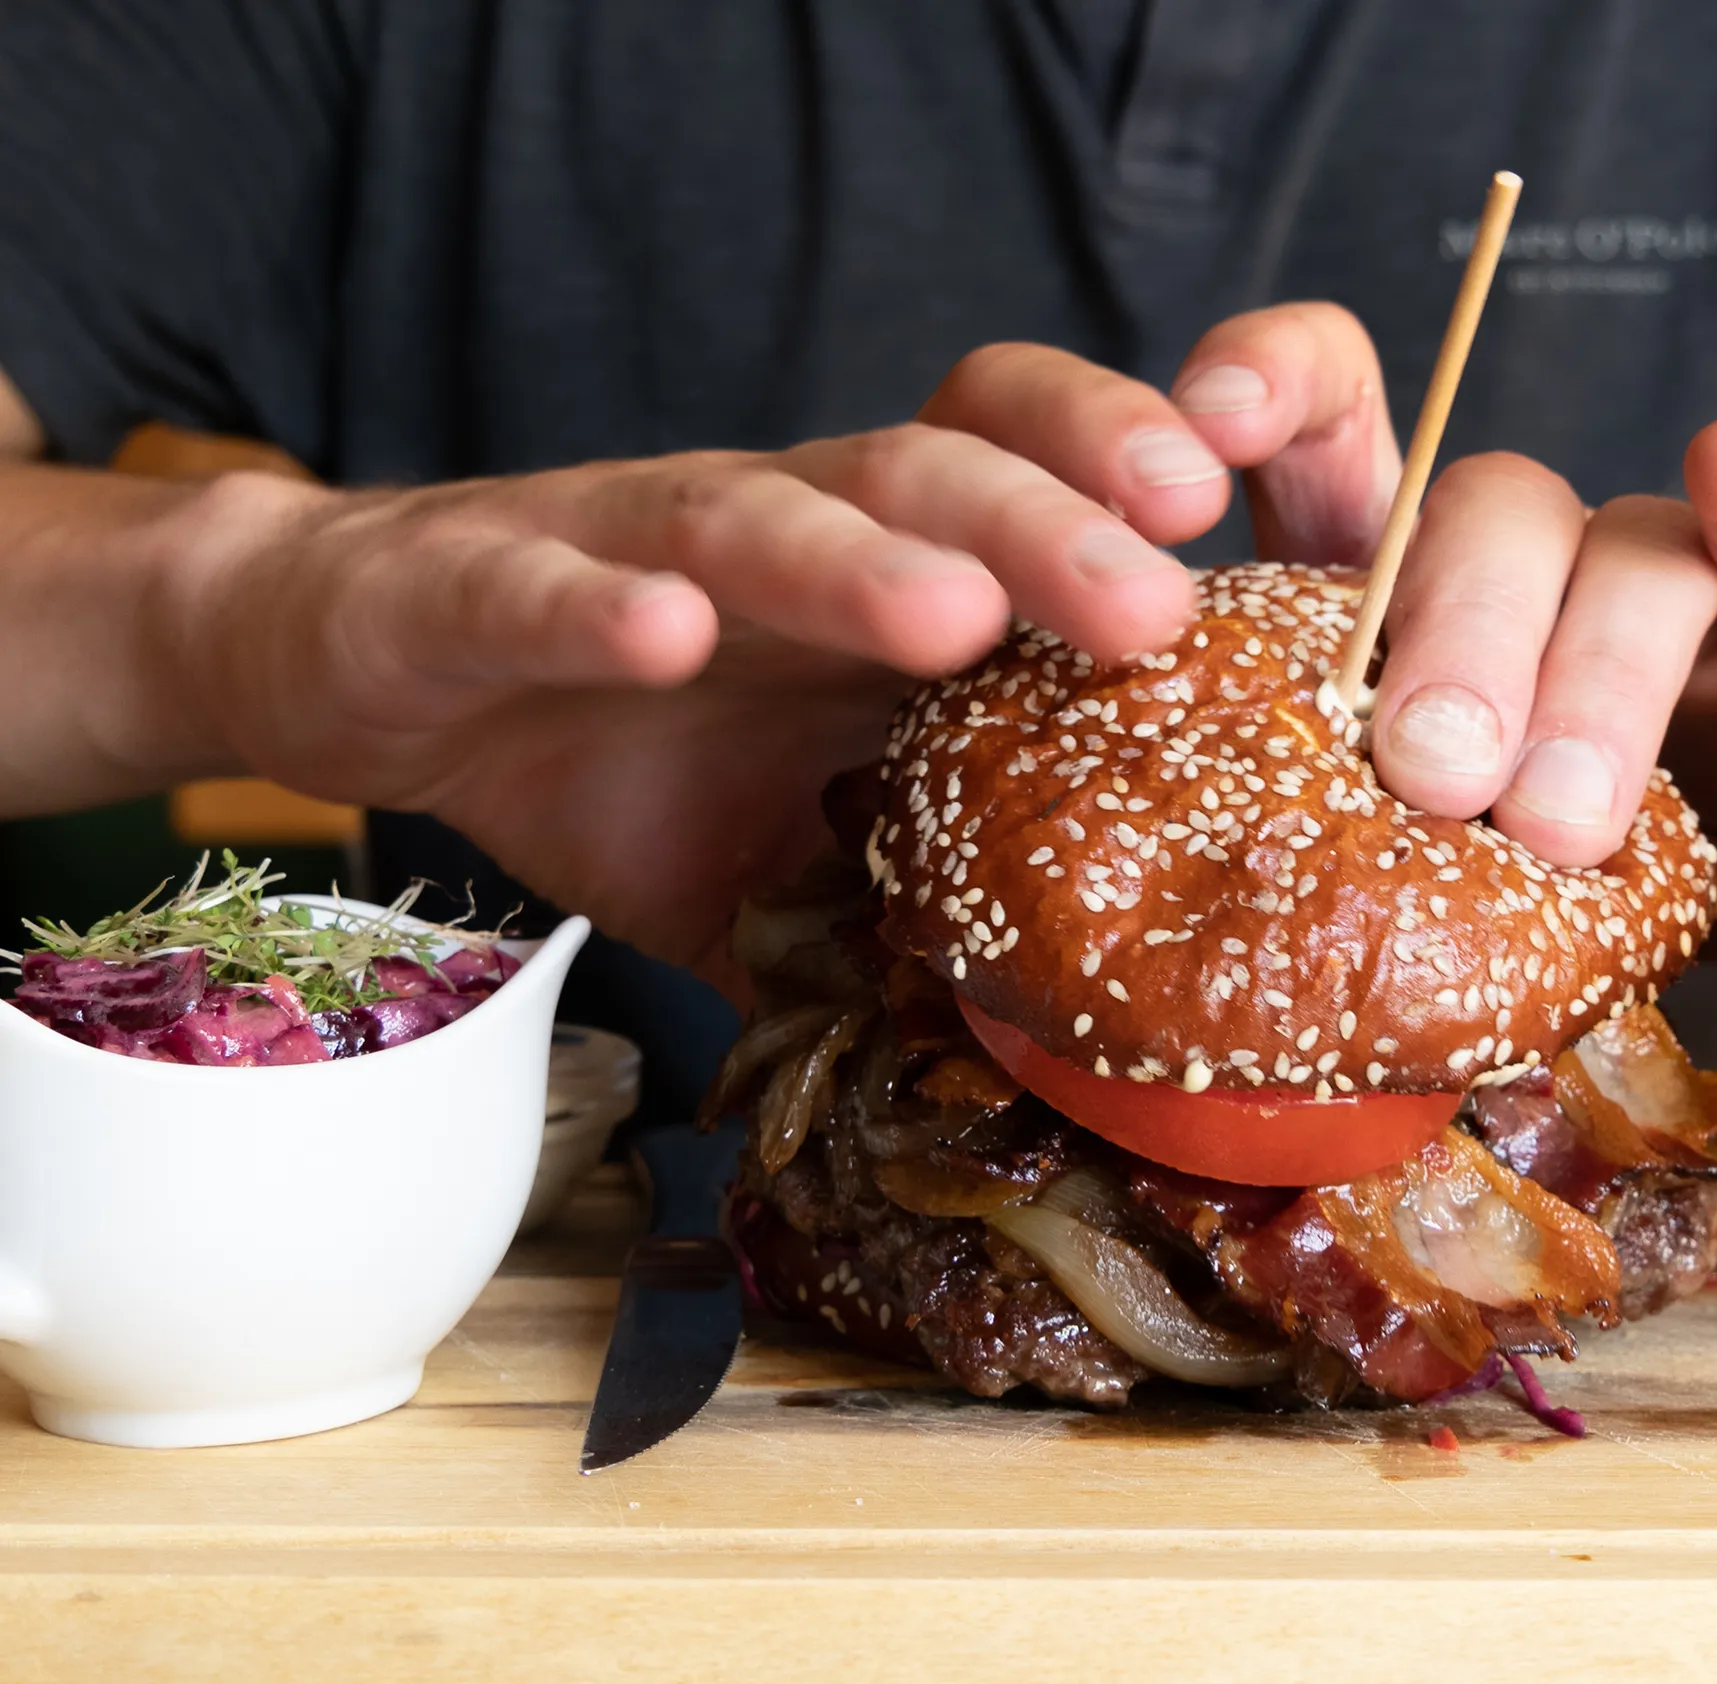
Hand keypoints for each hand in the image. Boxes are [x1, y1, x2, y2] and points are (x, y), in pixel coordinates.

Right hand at [132, 416, 1216, 991]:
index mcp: (869, 577)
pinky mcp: (472, 580)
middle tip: (1158, 596)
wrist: (375, 662)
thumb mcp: (787, 857)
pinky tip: (666, 633)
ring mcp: (624, 544)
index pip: (1019, 486)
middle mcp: (774, 531)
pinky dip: (594, 606)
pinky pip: (536, 585)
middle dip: (1044, 528)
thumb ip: (899, 930)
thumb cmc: (614, 749)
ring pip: (753, 517)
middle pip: (924, 483)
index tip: (1254, 552)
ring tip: (954, 611)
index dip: (1123, 493)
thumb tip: (1040, 1079)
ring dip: (854, 560)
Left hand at [1155, 328, 1716, 957]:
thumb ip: (1331, 834)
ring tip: (1552, 822)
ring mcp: (1664, 576)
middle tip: (1429, 774)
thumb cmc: (1554, 884)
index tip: (1211, 432)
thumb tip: (1223, 901)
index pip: (1330, 429)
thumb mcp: (1416, 870)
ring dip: (1589, 680)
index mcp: (1404, 593)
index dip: (1272, 388)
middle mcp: (1529, 556)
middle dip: (1456, 640)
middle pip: (1482, 517)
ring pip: (1627, 554)